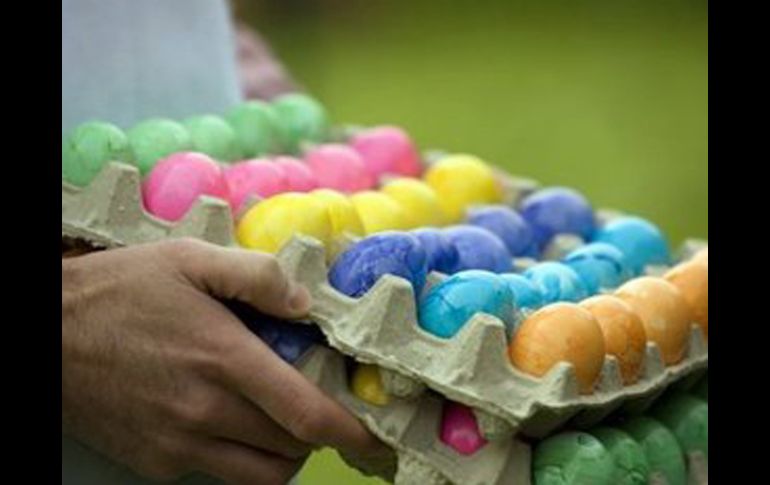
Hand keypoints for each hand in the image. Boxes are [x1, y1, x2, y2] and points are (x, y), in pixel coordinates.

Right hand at [62, 238, 384, 483]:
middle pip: (294, 447)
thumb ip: (256, 276)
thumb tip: (305, 303)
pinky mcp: (157, 461)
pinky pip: (220, 472)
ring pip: (263, 472)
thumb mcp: (188, 258)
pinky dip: (242, 454)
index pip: (308, 414)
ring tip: (279, 415)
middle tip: (318, 402)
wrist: (48, 332)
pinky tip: (228, 417)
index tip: (378, 437)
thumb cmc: (119, 290)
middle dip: (320, 431)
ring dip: (286, 450)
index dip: (354, 433)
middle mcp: (205, 411)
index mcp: (223, 359)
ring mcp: (179, 443)